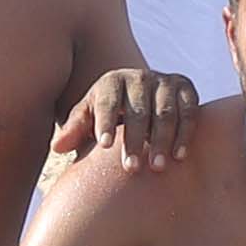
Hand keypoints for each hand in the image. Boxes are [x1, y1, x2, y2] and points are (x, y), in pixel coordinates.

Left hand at [41, 65, 197, 168]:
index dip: (105, 123)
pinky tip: (179, 156)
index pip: (107, 102)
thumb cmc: (106, 114)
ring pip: (165, 112)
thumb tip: (57, 147)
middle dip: (134, 140)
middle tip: (131, 169)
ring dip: (162, 140)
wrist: (139, 98)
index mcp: (110, 82)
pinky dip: (185, 133)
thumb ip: (74, 131)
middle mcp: (138, 76)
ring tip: (157, 167)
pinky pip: (189, 111)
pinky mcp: (185, 88)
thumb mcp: (88, 119)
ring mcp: (164, 81)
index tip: (104, 146)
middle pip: (138, 110)